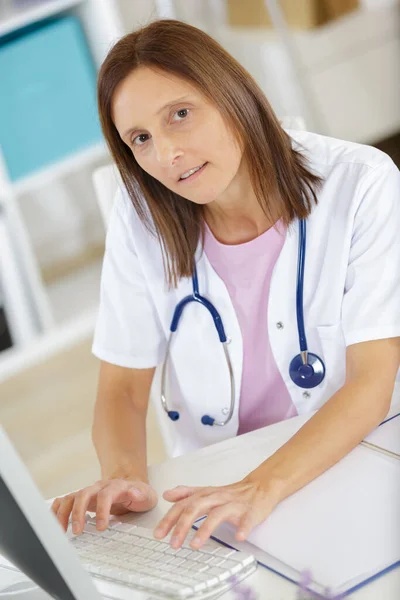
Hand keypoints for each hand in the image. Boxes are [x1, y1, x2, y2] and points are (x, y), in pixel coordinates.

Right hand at [51, 479, 157, 534]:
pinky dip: (56, 510)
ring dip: (63, 513)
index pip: (105, 495)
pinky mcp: (81, 499)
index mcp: (115, 486)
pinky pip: (64, 501)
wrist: (130, 484)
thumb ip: (141, 494)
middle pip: (83, 494)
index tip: (101, 527)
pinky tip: (54, 523)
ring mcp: (89, 492)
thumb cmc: (138, 493)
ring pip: (71, 497)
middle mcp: (99, 487)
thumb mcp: (147, 495)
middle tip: (77, 531)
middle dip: (78, 512)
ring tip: (61, 531)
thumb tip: (133, 492)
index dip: (102, 510)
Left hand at [153, 476, 280, 548]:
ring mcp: (234, 505)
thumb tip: (166, 495)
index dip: (170, 519)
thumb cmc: (231, 493)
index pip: (183, 505)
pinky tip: (238, 538)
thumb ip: (186, 493)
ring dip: (205, 530)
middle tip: (173, 545)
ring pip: (217, 515)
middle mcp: (217, 498)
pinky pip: (246, 520)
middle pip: (196, 508)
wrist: (259, 487)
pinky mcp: (250, 512)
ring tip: (195, 545)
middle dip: (182, 526)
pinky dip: (243, 528)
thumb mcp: (206, 491)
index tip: (158, 534)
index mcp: (205, 494)